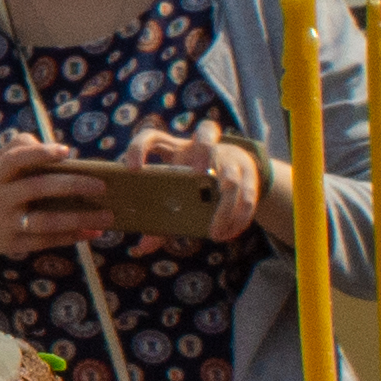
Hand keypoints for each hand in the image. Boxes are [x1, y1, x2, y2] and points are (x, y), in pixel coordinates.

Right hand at [0, 134, 110, 297]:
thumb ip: (18, 146)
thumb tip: (51, 145)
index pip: (17, 159)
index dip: (41, 154)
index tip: (67, 152)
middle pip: (38, 189)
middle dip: (72, 186)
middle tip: (102, 186)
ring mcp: (5, 223)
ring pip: (46, 221)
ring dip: (79, 219)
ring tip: (107, 216)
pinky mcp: (12, 245)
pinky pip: (46, 241)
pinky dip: (71, 237)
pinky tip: (92, 232)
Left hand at [127, 126, 265, 242]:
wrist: (237, 171)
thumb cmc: (194, 183)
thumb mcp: (177, 192)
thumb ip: (161, 218)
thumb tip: (142, 247)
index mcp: (175, 148)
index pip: (152, 137)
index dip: (139, 148)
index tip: (131, 169)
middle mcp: (203, 146)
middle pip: (206, 133)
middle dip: (203, 151)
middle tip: (198, 174)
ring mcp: (229, 157)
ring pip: (231, 176)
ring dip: (224, 208)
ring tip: (214, 233)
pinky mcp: (249, 172)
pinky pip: (248, 195)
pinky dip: (239, 217)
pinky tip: (229, 233)